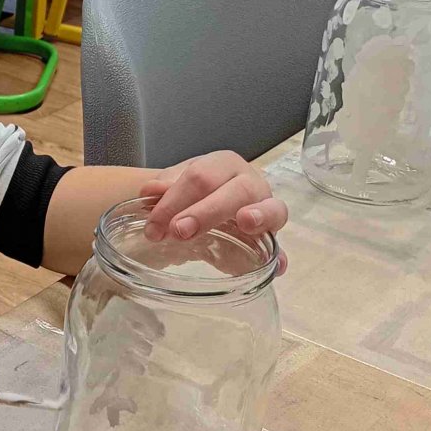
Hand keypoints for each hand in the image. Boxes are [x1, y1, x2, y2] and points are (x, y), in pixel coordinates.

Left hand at [140, 151, 287, 272]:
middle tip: (179, 231)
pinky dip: (279, 257)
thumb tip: (151, 191)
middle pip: (235, 191)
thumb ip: (164, 188)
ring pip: (272, 208)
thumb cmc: (192, 193)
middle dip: (206, 211)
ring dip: (260, 216)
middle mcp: (249, 181)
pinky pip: (278, 247)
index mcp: (223, 165)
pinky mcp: (269, 238)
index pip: (201, 177)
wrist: (204, 203)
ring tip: (246, 222)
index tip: (154, 226)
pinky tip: (276, 266)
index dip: (175, 200)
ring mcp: (265, 208)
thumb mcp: (174, 185)